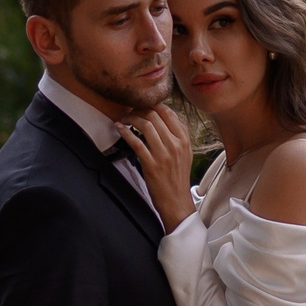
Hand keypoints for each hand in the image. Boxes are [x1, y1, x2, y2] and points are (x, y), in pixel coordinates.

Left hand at [115, 103, 195, 230]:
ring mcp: (163, 154)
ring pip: (145, 125)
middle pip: (154, 115)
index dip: (152, 104)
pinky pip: (136, 142)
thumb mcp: (186, 153)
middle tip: (129, 111)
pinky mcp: (151, 164)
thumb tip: (166, 117)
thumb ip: (178, 135)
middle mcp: (175, 144)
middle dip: (138, 110)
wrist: (176, 201)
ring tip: (123, 120)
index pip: (168, 112)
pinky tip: (119, 128)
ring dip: (130, 119)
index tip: (142, 106)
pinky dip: (125, 132)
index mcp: (184, 139)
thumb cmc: (178, 177)